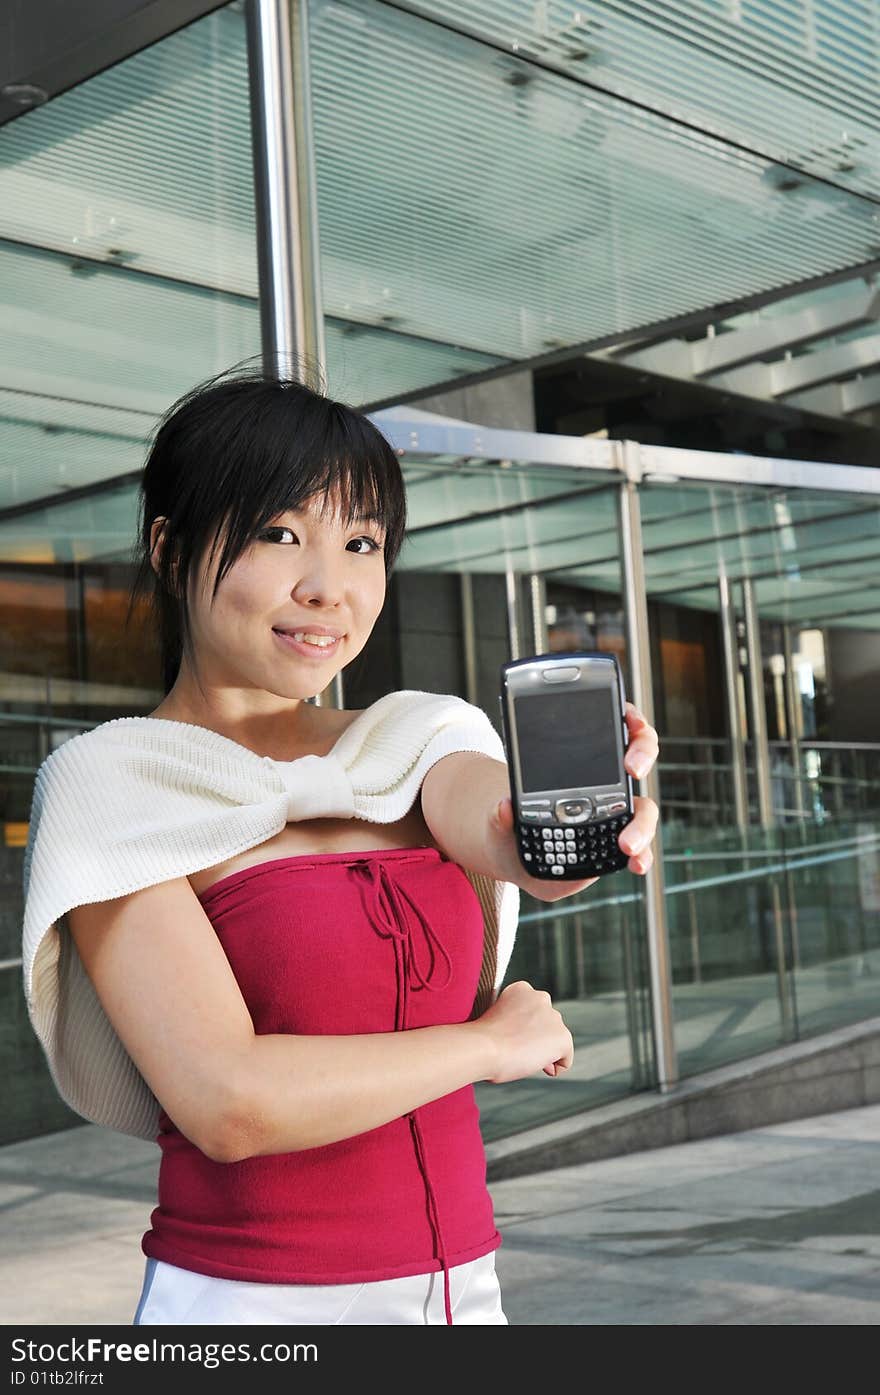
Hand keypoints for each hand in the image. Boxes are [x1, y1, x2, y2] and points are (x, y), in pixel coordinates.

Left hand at [486, 700, 660, 900]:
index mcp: (576, 761)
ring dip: (642, 823)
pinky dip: (643, 854)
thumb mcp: (498, 821)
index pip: (611, 725)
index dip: (627, 716)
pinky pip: (641, 845)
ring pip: (644, 808)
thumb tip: (504, 805)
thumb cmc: (510, 828)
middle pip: (639, 755)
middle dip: (643, 753)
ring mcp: (615, 812)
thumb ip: (499, 815)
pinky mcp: (619, 842)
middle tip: (632, 769)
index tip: (628, 721)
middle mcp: (602, 782)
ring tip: (626, 843)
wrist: (516, 857)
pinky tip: (635, 863)